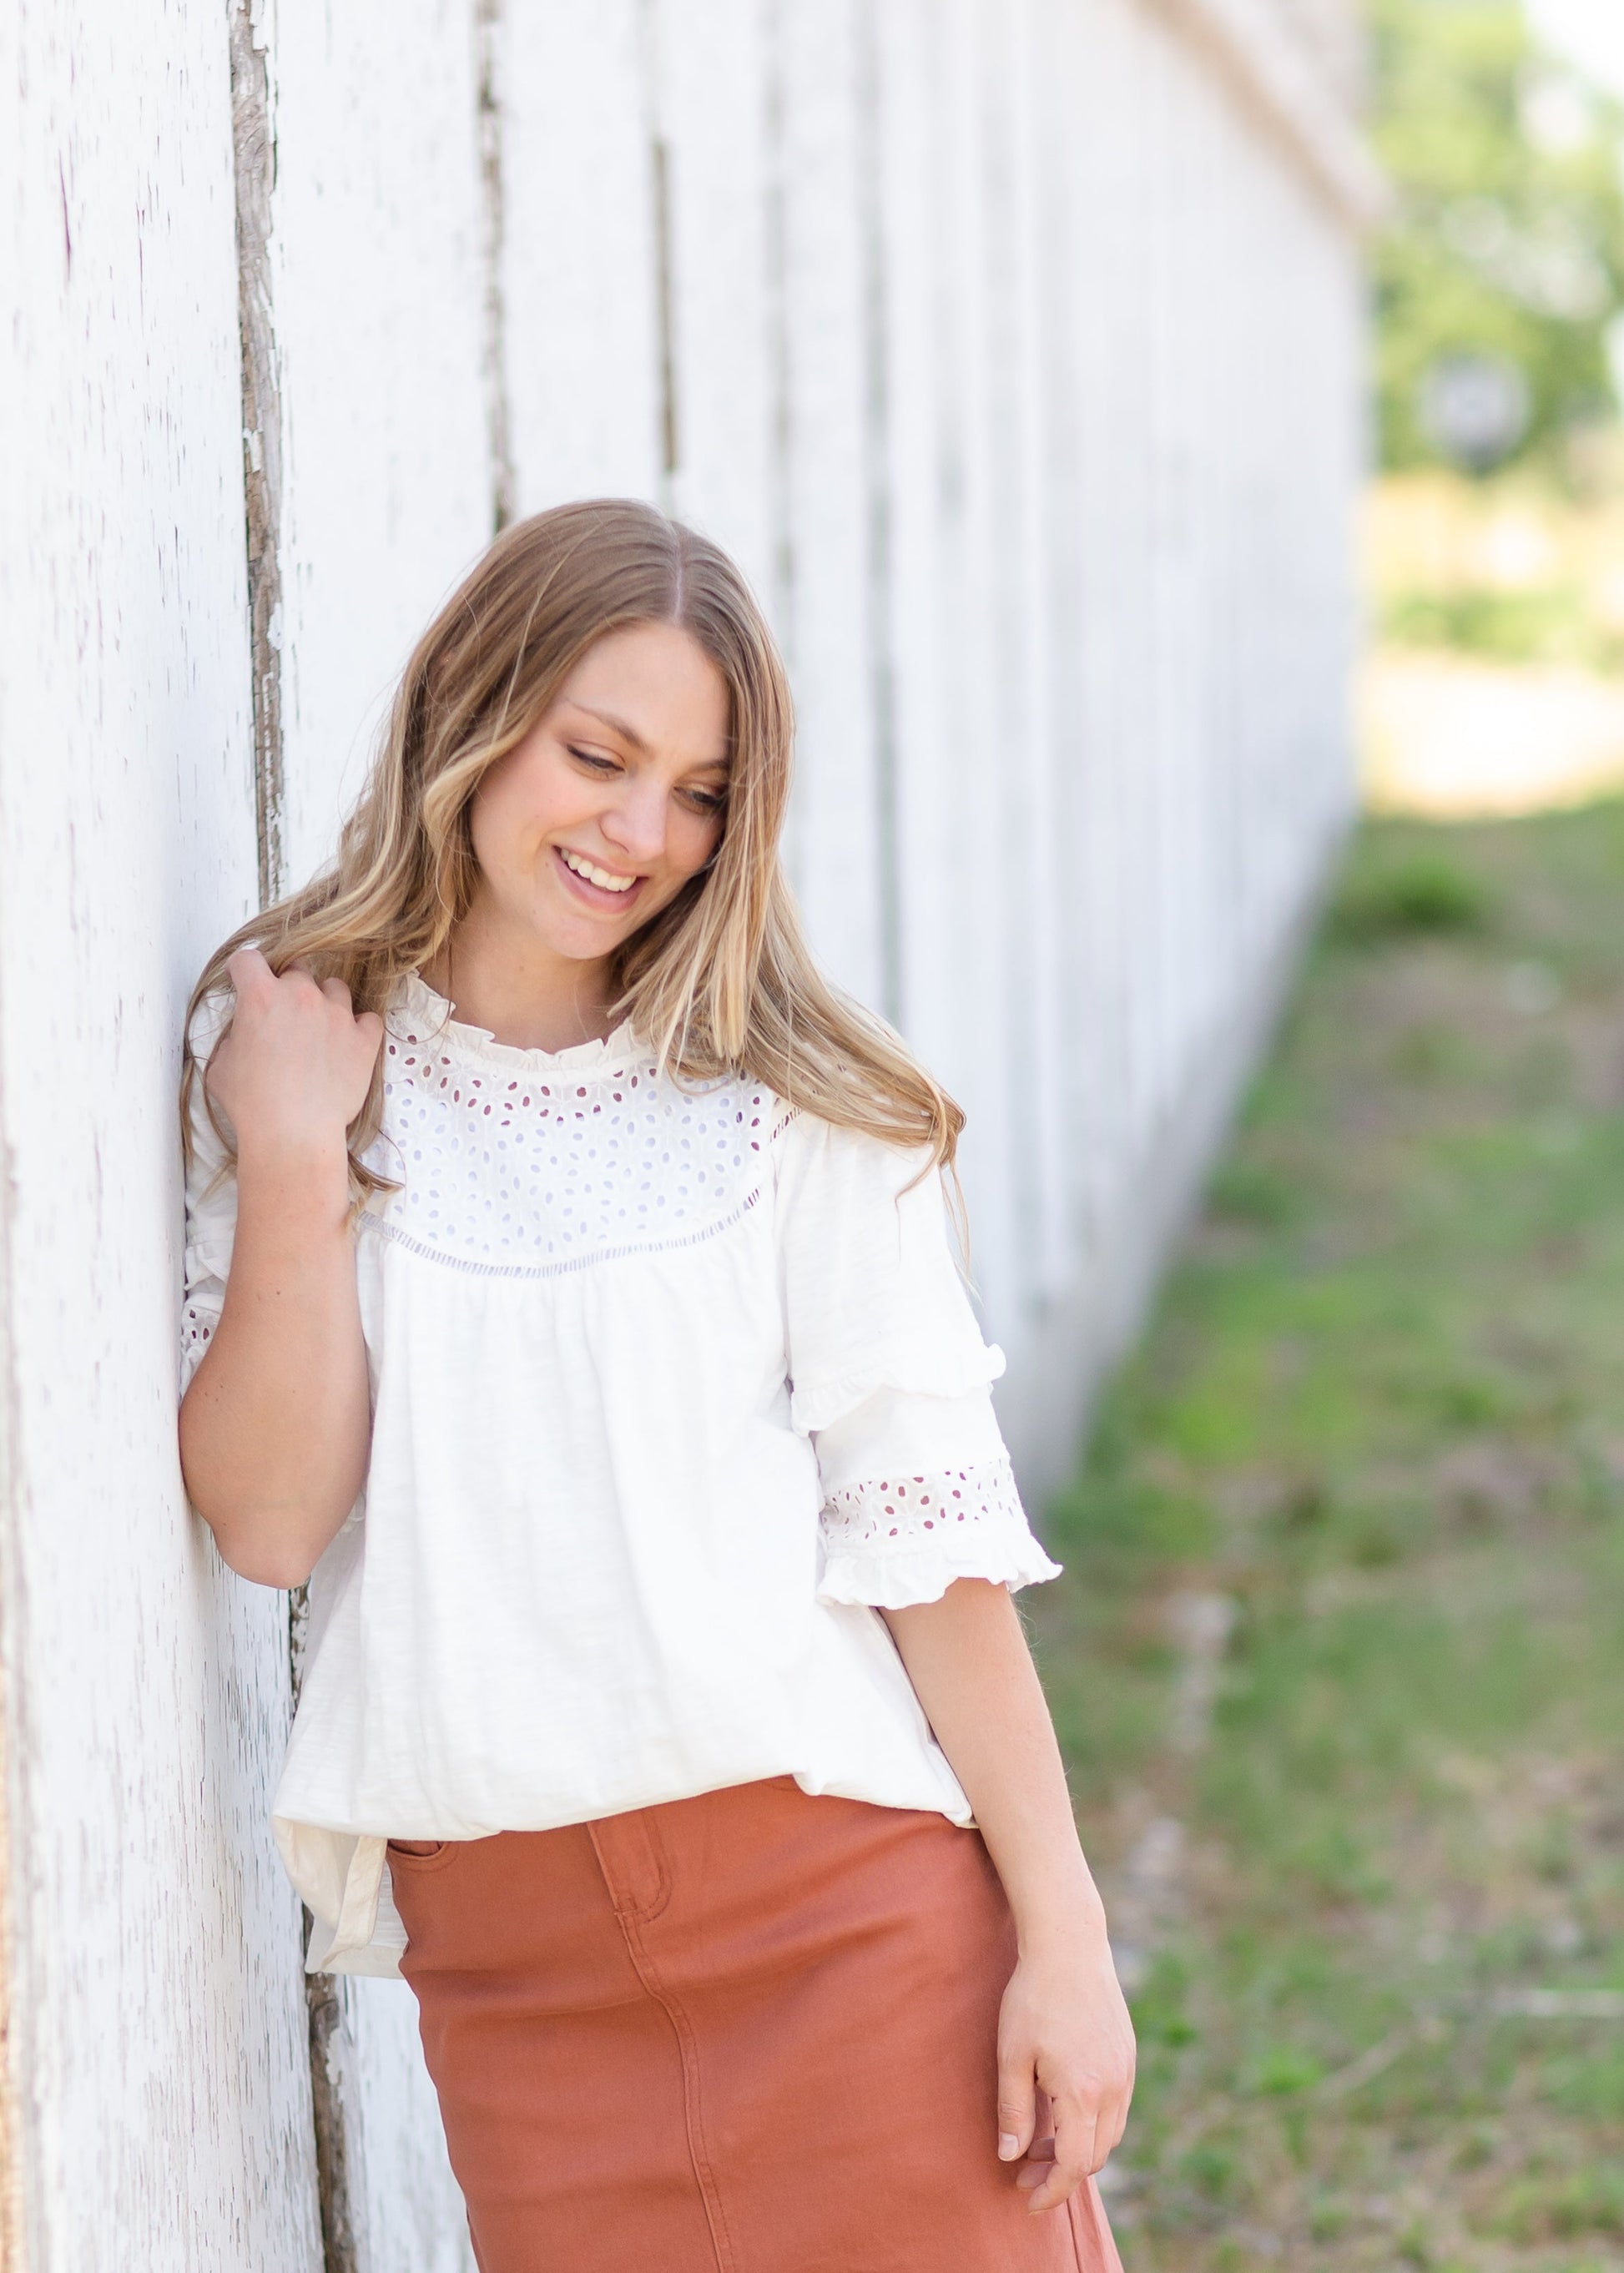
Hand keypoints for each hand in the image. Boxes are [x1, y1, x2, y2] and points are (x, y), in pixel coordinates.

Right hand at [206, 947, 383, 1173]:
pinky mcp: (364, 1039)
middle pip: (297, 969)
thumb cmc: (251, 1104)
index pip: (248, 959)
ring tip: (319, 1031)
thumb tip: (244, 1036)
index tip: (246, 985)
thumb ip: (232, 1038)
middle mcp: (301, 995)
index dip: (244, 971)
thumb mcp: (220, 1066)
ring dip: (325, 1002)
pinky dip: (359, 1028)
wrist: (293, 1134)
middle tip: (284, 1017)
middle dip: (288, 987)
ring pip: (335, 988)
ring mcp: (337, 1015)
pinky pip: (368, 1019)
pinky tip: (348, 1045)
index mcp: (260, 996)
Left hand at [996, 1933, 1135, 2214]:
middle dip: (1061, 2173)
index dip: (1053, 2190)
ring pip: (1109, 2133)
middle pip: (1095, 2155)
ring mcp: (1125, 2071)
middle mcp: (1113, 2087)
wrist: (1070, 1944)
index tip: (1029, 2200)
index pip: (1075, 2164)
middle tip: (1024, 2171)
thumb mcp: (1012, 2055)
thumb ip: (1013, 2110)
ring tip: (1040, 2144)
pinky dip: (1091, 2123)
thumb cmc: (1033, 1997)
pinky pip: (1115, 2107)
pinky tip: (1062, 2112)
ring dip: (1078, 2148)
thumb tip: (1011, 2157)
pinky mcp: (1127, 2055)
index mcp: (1082, 2092)